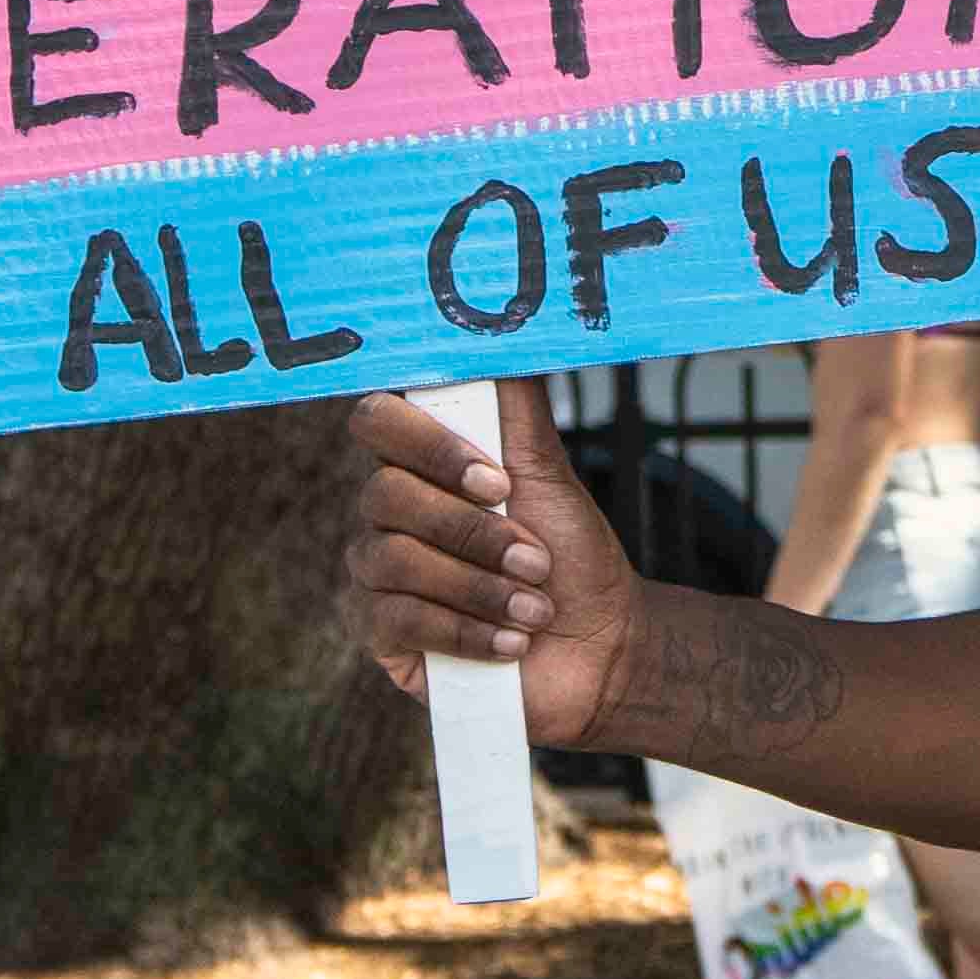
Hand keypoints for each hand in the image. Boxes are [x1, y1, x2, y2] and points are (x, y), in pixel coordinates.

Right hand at [345, 385, 647, 745]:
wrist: (602, 647)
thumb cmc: (572, 557)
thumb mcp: (549, 472)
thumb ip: (516, 404)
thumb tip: (501, 331)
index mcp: (420, 463)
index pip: (378, 422)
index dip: (431, 447)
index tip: (499, 481)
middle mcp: (386, 514)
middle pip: (384, 495)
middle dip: (473, 532)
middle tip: (536, 561)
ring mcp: (376, 575)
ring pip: (391, 560)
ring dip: (478, 586)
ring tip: (536, 609)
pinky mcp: (380, 635)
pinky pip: (394, 619)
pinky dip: (464, 630)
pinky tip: (510, 642)